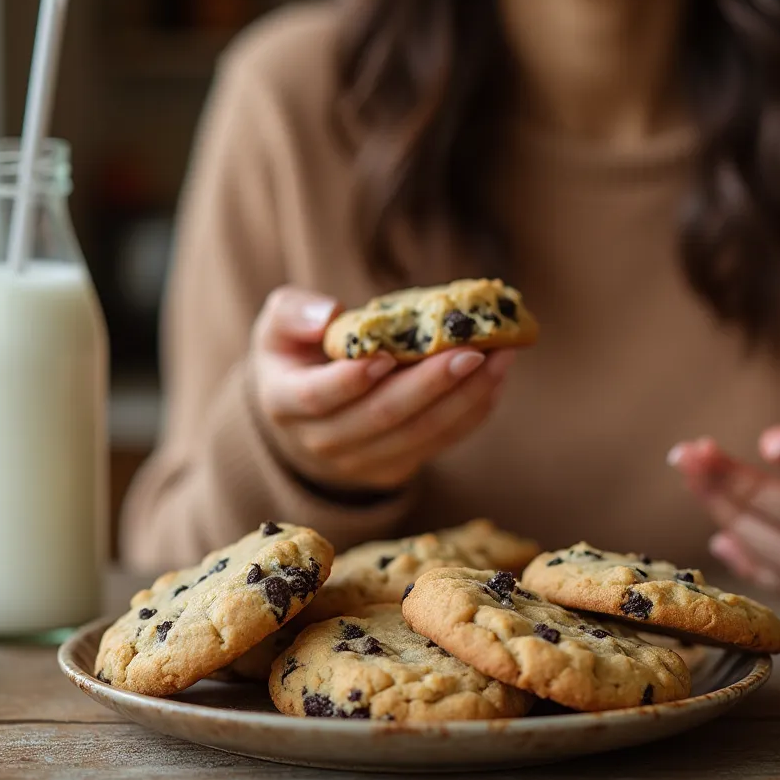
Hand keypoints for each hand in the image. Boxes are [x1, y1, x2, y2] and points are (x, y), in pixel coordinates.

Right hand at [250, 286, 513, 492]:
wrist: (309, 411)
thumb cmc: (297, 352)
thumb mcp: (279, 324)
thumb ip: (294, 312)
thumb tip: (328, 315)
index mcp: (285, 402)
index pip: (317, 397)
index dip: (351, 379)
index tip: (387, 355)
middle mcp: (321, 442)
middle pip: (381, 418)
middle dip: (430, 384)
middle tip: (472, 349)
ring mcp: (361, 462)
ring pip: (418, 434)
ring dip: (465, 397)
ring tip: (500, 358)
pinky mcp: (396, 468)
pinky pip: (439, 443)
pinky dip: (472, 412)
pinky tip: (496, 379)